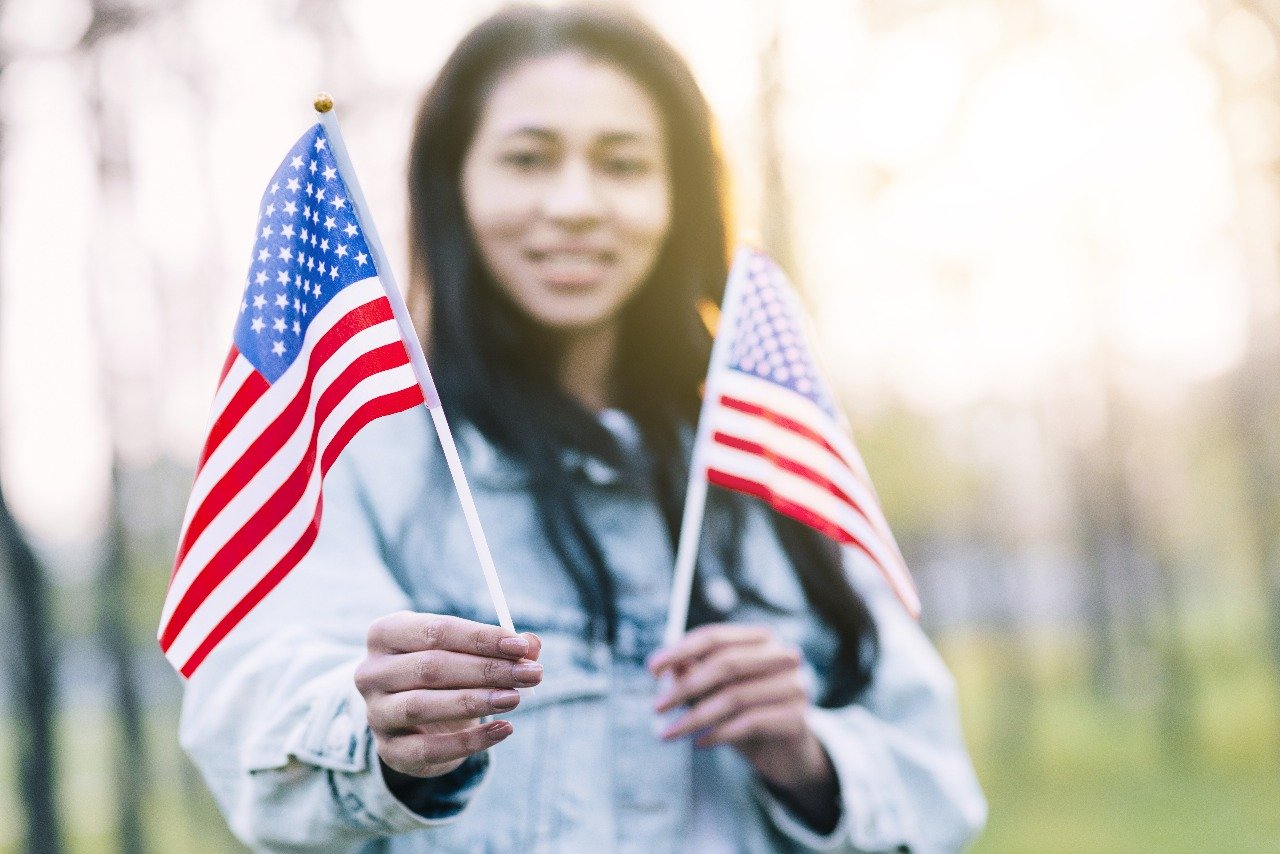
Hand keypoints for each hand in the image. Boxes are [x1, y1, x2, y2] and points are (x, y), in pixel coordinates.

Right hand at [355, 611, 542, 778]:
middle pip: (431, 667)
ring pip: (423, 706)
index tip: (521, 647)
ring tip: (515, 699)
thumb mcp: (465, 652)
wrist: (414, 720)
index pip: (436, 630)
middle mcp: (372, 672)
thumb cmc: (444, 673)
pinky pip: (428, 748)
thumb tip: (531, 645)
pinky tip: (504, 729)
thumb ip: (499, 647)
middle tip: (531, 674)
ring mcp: (376, 713)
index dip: (481, 638)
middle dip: (487, 670)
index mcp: (386, 633)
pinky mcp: (389, 751)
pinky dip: (470, 742)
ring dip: (475, 702)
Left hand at [648, 624, 836, 816]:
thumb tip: (670, 667)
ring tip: (669, 733)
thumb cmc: (747, 716)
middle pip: (726, 664)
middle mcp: (782, 656)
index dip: (680, 650)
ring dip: (695, 717)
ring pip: (735, 697)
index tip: (652, 669)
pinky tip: (700, 743)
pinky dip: (719, 734)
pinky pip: (749, 723)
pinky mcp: (798, 718)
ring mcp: (795, 686)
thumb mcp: (716, 693)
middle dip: (685, 687)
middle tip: (657, 707)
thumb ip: (696, 675)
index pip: (715, 637)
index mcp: (761, 640)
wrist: (787, 754)